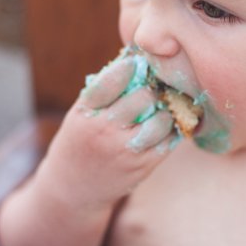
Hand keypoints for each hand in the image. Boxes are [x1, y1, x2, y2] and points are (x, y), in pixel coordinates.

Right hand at [39, 49, 176, 209]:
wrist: (72, 189)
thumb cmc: (80, 142)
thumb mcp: (81, 114)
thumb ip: (104, 91)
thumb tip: (135, 57)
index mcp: (85, 112)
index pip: (112, 80)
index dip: (130, 67)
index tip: (138, 62)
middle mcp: (104, 130)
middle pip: (143, 98)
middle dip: (153, 89)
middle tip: (157, 86)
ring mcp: (124, 150)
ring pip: (162, 120)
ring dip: (167, 111)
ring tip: (163, 107)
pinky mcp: (142, 167)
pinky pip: (168, 142)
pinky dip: (172, 131)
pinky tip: (168, 125)